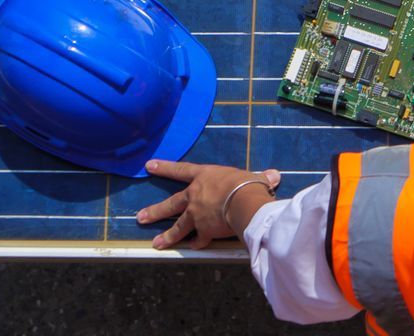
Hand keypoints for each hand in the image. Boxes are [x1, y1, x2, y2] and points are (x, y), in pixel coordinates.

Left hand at [137, 160, 278, 248]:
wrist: (242, 201)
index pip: (182, 170)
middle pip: (171, 203)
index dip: (165, 167)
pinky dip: (196, 243)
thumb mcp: (254, 176)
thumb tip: (273, 175)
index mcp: (204, 177)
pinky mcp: (203, 230)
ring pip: (178, 226)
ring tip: (156, 244)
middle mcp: (195, 196)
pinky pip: (198, 239)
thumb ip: (260, 177)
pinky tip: (192, 248)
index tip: (149, 166)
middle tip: (140, 217)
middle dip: (155, 211)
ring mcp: (196, 215)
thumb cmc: (247, 183)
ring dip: (167, 236)